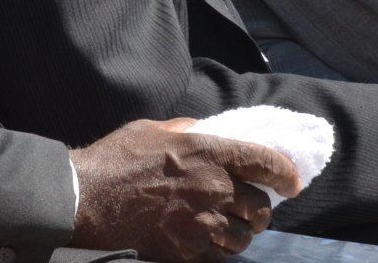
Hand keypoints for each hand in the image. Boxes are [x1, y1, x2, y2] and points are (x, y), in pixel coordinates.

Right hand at [70, 117, 300, 261]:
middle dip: (261, 212)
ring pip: (241, 239)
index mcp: (209, 153)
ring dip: (240, 236)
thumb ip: (185, 130)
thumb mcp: (154, 129)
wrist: (84, 199)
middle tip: (254, 213)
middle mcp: (213, 188)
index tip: (293, 182)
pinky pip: (216, 258)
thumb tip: (200, 129)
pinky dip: (216, 253)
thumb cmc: (116, 159)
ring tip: (230, 231)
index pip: (266, 163)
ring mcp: (200, 223)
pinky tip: (206, 244)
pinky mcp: (184, 251)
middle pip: (260, 208)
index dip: (286, 173)